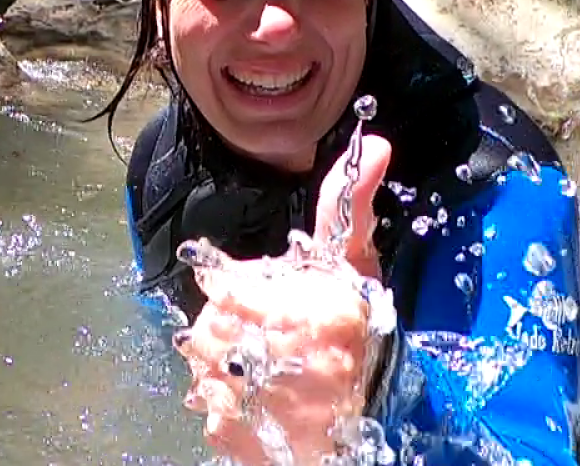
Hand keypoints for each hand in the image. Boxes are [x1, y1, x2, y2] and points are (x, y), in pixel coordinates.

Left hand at [175, 135, 393, 465]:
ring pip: (202, 357)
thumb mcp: (359, 268)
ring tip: (270, 374)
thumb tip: (377, 143)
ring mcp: (239, 393)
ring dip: (226, 363)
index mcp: (289, 304)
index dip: (238, 291)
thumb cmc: (361, 342)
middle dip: (233, 326)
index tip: (267, 306)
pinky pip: (207, 399)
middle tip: (275, 344)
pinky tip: (262, 402)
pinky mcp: (225, 428)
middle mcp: (260, 349)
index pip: (219, 281)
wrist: (362, 436)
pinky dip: (227, 401)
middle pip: (207, 320)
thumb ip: (351, 206)